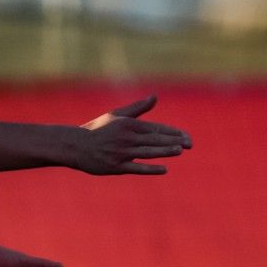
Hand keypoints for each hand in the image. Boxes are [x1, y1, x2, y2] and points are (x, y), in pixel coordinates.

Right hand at [74, 95, 190, 175]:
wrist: (75, 146)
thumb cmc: (99, 130)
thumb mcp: (117, 116)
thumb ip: (138, 108)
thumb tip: (155, 97)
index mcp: (128, 125)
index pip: (155, 128)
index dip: (172, 132)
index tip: (186, 136)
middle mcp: (126, 138)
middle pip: (154, 139)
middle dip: (173, 141)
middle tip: (190, 144)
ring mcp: (120, 153)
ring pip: (147, 152)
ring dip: (164, 151)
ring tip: (180, 151)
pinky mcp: (115, 167)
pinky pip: (135, 168)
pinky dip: (150, 168)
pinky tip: (164, 169)